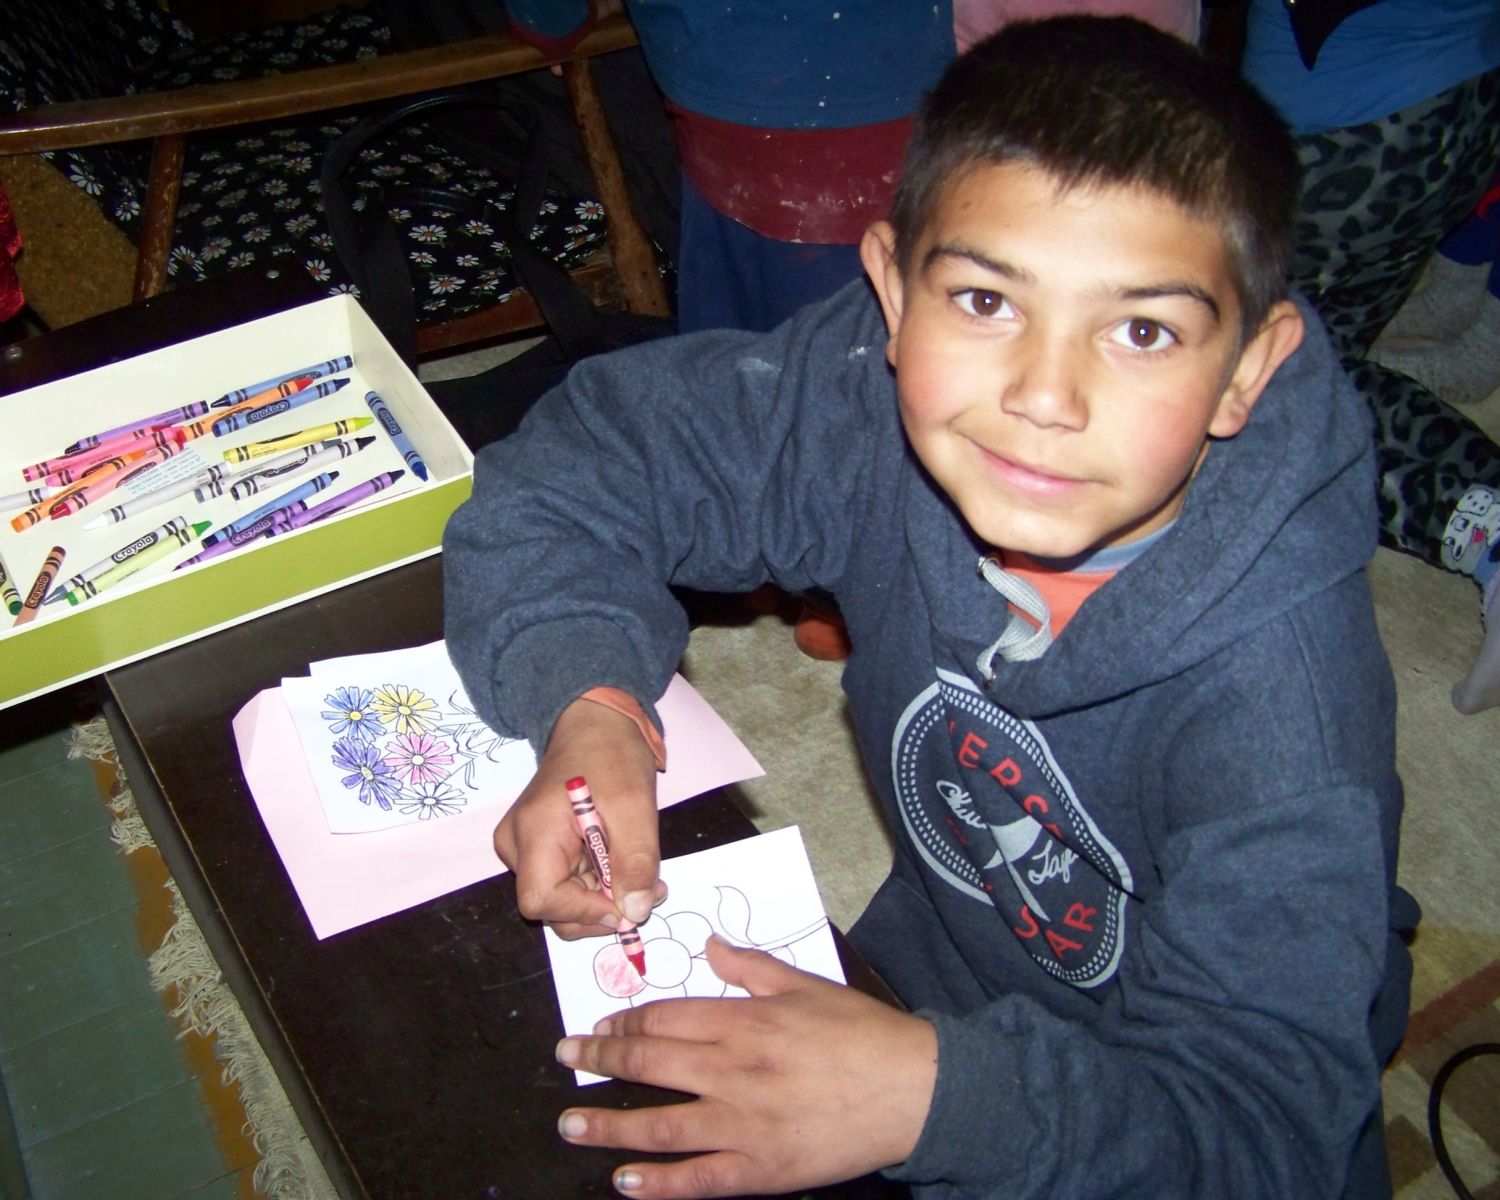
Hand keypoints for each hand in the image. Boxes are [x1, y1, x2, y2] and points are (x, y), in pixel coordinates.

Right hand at [494, 697, 662, 935]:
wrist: (594, 723)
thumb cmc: (611, 754)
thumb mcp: (635, 806)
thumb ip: (636, 862)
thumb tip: (634, 912)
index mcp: (533, 831)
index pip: (540, 900)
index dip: (585, 912)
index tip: (626, 902)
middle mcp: (516, 845)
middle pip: (549, 907)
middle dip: (600, 909)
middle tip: (647, 890)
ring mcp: (523, 848)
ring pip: (560, 901)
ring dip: (602, 900)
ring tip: (638, 874)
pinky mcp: (537, 849)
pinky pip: (564, 884)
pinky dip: (596, 887)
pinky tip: (619, 865)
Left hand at [554, 936, 937, 1197]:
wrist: (914, 1090)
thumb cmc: (861, 1033)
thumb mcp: (806, 984)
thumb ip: (750, 966)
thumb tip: (710, 945)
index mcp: (745, 1022)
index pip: (665, 1017)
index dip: (624, 1020)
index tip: (599, 1024)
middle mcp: (734, 1071)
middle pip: (651, 1062)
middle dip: (601, 1059)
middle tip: (568, 1058)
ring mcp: (744, 1124)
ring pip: (659, 1124)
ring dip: (607, 1124)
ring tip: (570, 1123)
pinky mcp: (760, 1168)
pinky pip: (698, 1178)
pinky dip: (658, 1183)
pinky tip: (625, 1181)